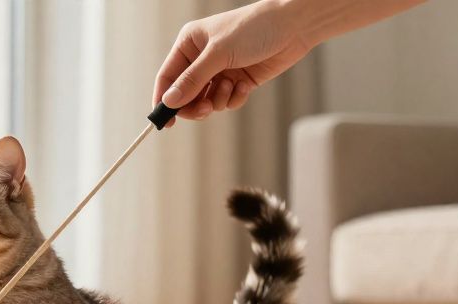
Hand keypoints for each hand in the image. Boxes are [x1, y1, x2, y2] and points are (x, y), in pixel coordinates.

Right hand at [154, 0, 313, 123]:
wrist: (293, 26)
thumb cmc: (253, 29)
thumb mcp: (219, 54)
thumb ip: (193, 80)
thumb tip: (170, 101)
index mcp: (189, 44)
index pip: (167, 77)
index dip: (164, 100)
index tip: (165, 122)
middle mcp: (201, 58)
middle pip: (185, 94)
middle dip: (195, 105)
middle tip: (206, 110)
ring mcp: (220, 70)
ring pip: (206, 101)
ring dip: (218, 100)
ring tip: (231, 86)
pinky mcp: (238, 80)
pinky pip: (226, 101)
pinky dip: (234, 98)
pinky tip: (245, 85)